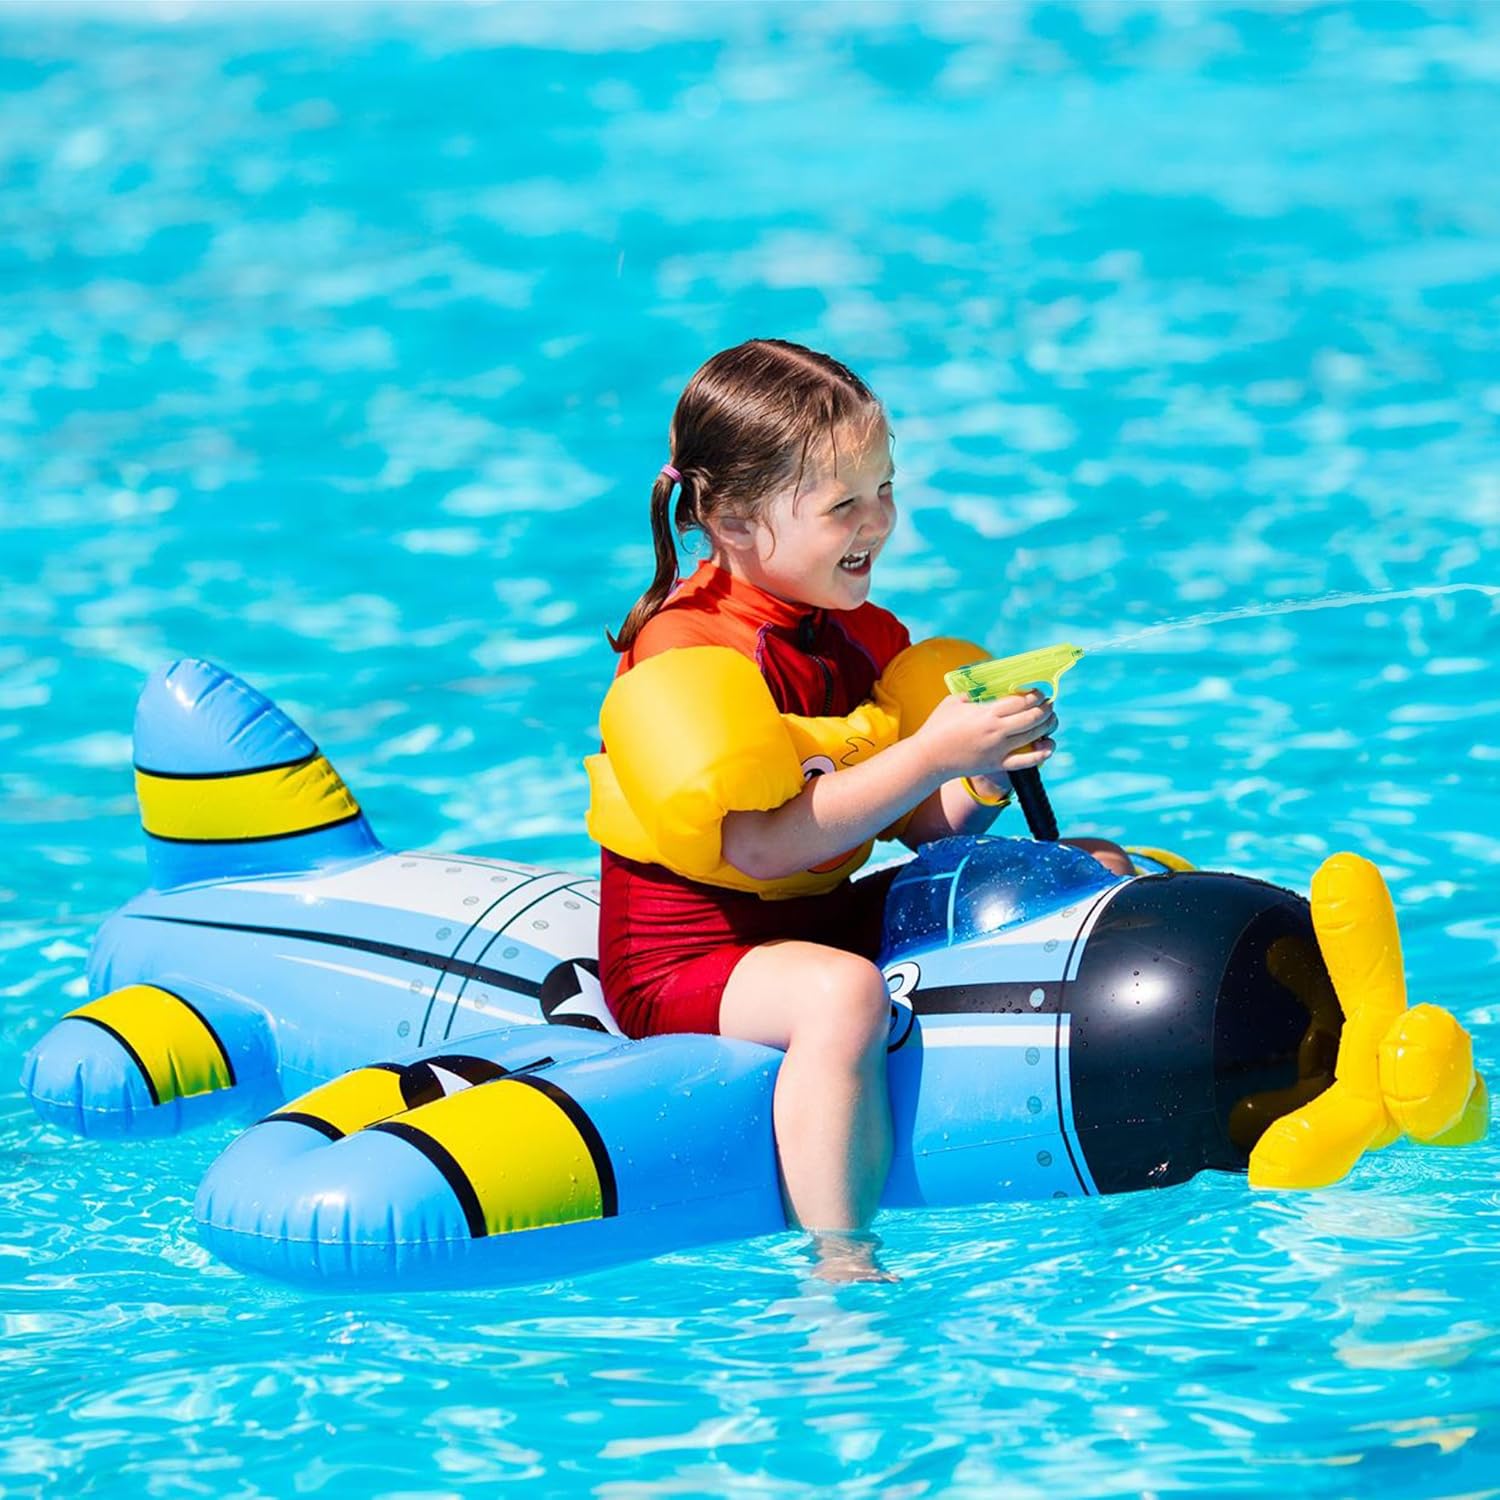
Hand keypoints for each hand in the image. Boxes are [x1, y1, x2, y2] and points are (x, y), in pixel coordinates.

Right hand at [913, 690, 1057, 781]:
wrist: (929, 758)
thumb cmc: (937, 727)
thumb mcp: (953, 702)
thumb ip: (971, 694)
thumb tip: (983, 690)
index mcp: (986, 713)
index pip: (1021, 701)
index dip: (1035, 695)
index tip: (1038, 693)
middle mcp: (997, 731)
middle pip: (1033, 717)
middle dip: (1046, 708)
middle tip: (1048, 704)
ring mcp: (999, 749)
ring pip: (1035, 735)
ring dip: (1048, 725)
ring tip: (1051, 719)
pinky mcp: (998, 764)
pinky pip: (1027, 761)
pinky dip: (1042, 753)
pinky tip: (1049, 745)